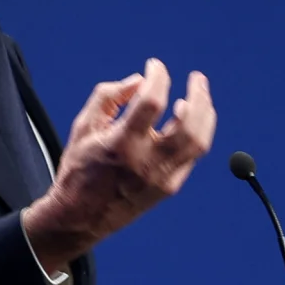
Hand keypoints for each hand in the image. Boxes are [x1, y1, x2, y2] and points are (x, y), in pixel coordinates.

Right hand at [23, 58, 215, 271]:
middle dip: (198, 96)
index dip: (158, 77)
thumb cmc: (79, 168)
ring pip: (199, 142)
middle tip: (197, 78)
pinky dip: (196, 132)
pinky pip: (192, 155)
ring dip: (205, 114)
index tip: (155, 65)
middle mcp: (146, 163)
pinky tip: (191, 117)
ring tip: (200, 94)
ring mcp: (162, 178)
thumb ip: (108, 96)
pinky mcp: (169, 188)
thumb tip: (140, 81)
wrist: (80, 218)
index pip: (152, 102)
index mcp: (121, 145)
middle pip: (189, 125)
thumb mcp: (83, 127)